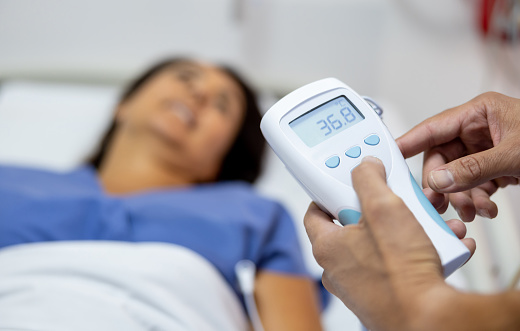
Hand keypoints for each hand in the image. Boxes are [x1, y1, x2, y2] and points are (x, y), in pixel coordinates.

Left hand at [304, 157, 475, 330]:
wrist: (428, 320)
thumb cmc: (400, 274)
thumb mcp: (383, 208)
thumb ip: (369, 179)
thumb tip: (365, 167)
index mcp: (328, 246)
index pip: (316, 211)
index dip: (331, 192)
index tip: (348, 183)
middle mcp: (339, 268)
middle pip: (355, 224)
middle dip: (383, 210)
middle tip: (399, 204)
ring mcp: (361, 283)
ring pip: (382, 243)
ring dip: (407, 230)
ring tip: (429, 227)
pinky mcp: (384, 293)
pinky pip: (399, 263)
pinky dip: (418, 251)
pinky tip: (440, 247)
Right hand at [396, 92, 519, 221]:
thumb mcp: (514, 154)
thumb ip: (475, 168)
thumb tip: (440, 180)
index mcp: (479, 113)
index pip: (433, 129)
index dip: (408, 143)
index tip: (389, 157)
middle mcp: (478, 131)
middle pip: (441, 159)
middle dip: (442, 184)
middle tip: (439, 202)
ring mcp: (485, 151)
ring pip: (455, 177)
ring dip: (460, 198)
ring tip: (470, 211)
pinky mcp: (493, 168)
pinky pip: (473, 186)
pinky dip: (476, 200)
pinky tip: (485, 208)